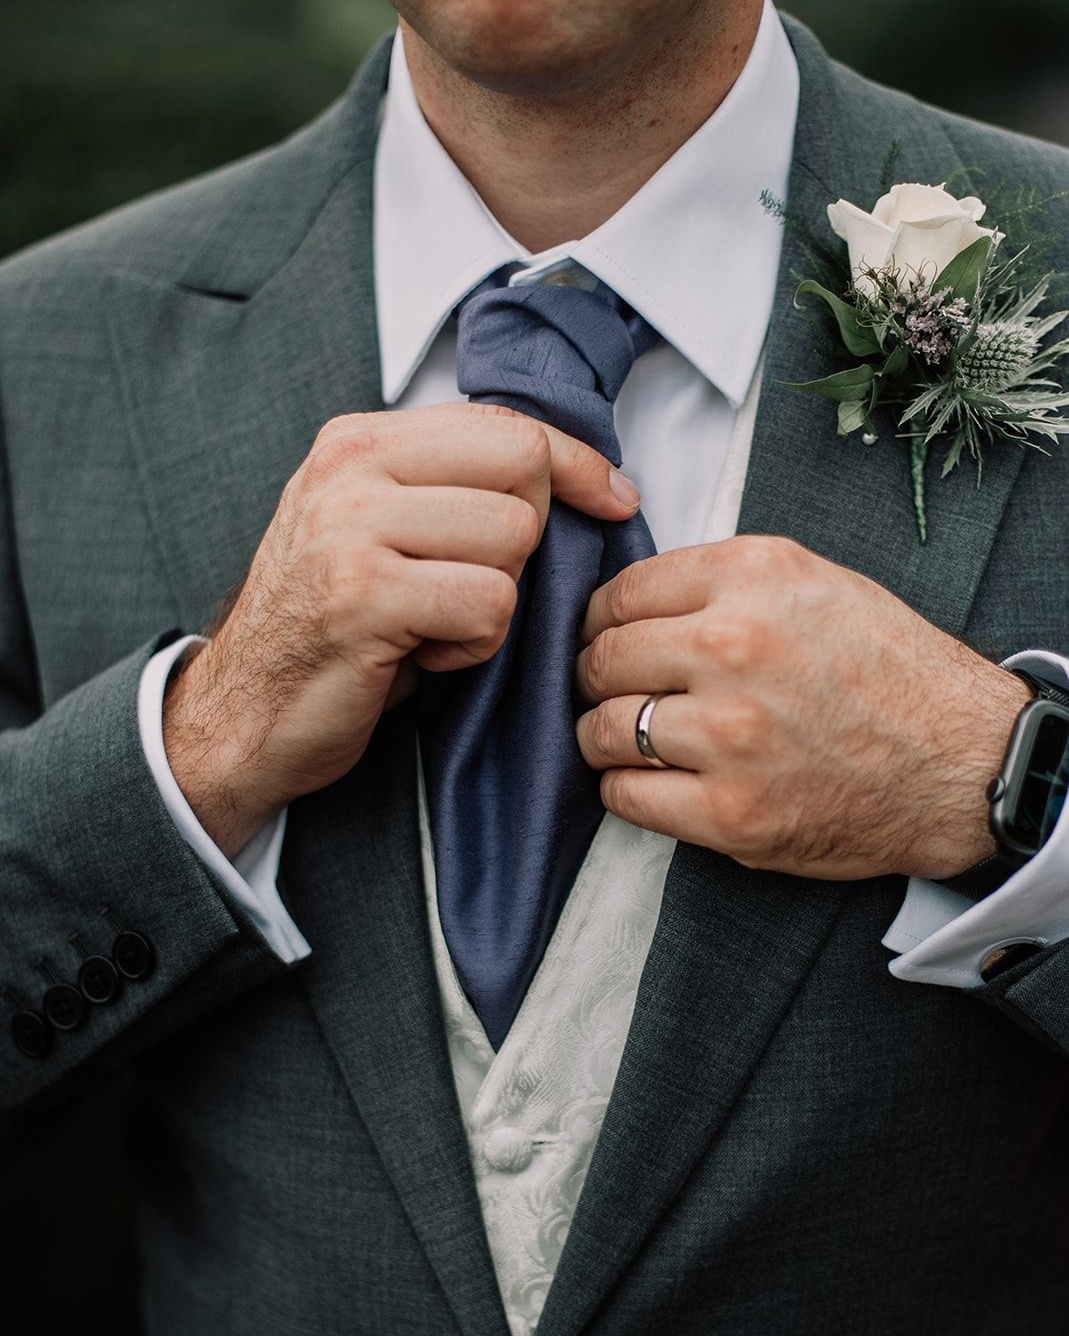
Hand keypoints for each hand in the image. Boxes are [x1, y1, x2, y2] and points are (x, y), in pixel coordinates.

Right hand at [164, 403, 640, 857]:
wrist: (242, 710)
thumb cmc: (330, 626)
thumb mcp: (378, 529)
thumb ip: (449, 487)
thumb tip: (580, 475)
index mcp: (358, 441)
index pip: (505, 424)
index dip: (575, 462)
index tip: (613, 497)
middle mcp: (350, 471)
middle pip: (522, 472)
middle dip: (524, 540)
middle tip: (466, 583)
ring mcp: (350, 530)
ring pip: (511, 539)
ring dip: (494, 601)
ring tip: (433, 624)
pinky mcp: (363, 597)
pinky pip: (487, 605)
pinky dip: (473, 646)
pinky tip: (421, 655)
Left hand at [575, 536, 1030, 879]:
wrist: (959, 761)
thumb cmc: (888, 670)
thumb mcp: (813, 582)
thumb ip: (720, 583)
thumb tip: (628, 604)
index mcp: (753, 577)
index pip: (621, 593)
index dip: (599, 620)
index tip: (602, 637)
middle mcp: (734, 647)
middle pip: (602, 659)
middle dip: (594, 677)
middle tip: (609, 689)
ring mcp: (730, 734)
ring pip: (603, 729)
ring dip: (603, 734)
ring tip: (627, 736)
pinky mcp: (731, 812)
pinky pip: (625, 795)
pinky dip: (625, 787)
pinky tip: (650, 779)